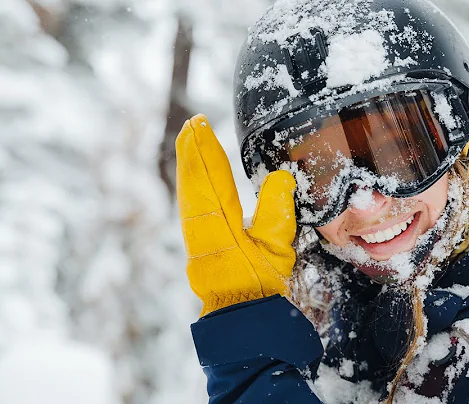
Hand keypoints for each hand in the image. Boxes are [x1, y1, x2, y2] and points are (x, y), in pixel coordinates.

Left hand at [176, 114, 296, 315]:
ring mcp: (196, 236)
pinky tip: (194, 176)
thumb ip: (277, 211)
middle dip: (191, 150)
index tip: (199, 125)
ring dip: (189, 164)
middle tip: (191, 124)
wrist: (241, 314)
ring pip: (188, 192)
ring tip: (189, 140)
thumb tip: (280, 177)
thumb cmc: (261, 284)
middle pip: (193, 182)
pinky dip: (192, 184)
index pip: (211, 180)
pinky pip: (191, 205)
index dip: (206, 150)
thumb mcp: (277, 248)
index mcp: (221, 228)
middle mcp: (202, 229)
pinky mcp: (198, 242)